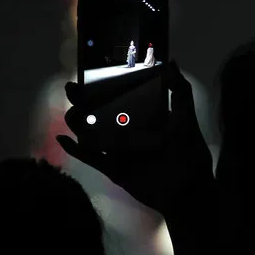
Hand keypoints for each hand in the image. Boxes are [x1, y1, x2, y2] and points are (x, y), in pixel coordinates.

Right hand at [56, 61, 213, 218]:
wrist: (189, 191)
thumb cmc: (190, 154)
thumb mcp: (186, 120)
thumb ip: (180, 92)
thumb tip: (171, 63)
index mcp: (144, 117)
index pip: (121, 97)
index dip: (105, 86)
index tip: (92, 73)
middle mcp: (129, 131)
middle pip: (101, 113)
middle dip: (85, 101)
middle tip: (71, 89)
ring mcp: (119, 150)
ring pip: (92, 134)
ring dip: (78, 123)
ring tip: (71, 114)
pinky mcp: (114, 168)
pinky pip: (91, 158)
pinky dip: (77, 149)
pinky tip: (64, 139)